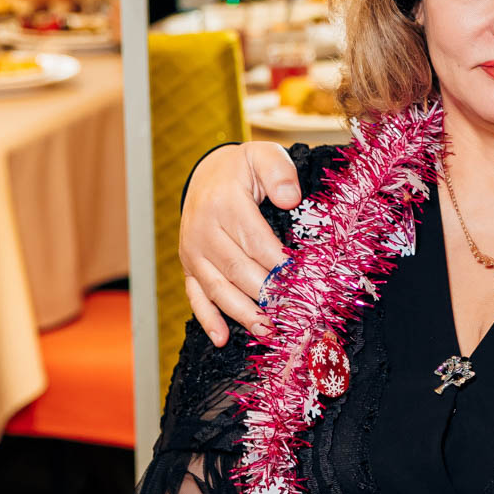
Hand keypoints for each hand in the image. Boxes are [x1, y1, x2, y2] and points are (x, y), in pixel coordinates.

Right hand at [181, 141, 299, 344]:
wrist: (206, 173)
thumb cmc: (242, 169)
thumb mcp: (263, 155)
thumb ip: (280, 172)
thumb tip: (291, 199)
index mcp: (224, 204)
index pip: (257, 242)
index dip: (281, 265)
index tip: (305, 282)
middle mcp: (203, 231)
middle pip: (238, 270)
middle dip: (267, 295)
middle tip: (294, 314)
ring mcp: (192, 252)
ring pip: (218, 288)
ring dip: (243, 313)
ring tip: (268, 331)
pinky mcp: (188, 266)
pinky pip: (196, 296)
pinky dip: (208, 319)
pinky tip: (222, 338)